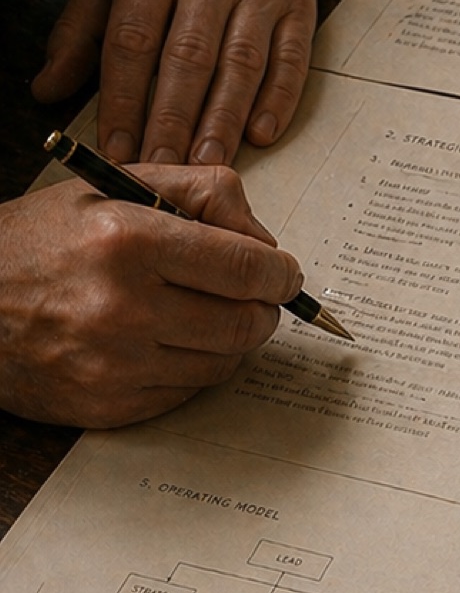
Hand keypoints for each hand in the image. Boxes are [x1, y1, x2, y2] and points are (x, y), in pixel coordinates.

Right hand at [0, 166, 304, 427]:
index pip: (246, 267)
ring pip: (224, 363)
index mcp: (127, 240)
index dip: (281, 273)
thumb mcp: (112, 186)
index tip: (285, 273)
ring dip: (231, 340)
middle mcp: (121, 306)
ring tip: (204, 315)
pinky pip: (188, 393)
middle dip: (263, 308)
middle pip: (246, 322)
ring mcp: (114, 364)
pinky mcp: (108, 406)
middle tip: (254, 297)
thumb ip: (199, 194)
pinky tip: (167, 343)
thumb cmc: (41, 241)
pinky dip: (192, 368)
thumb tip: (265, 242)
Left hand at [31, 0, 315, 168]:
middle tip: (161, 172)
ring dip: (223, 121)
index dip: (125, 102)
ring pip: (242, 64)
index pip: (134, 41)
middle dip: (173, 122)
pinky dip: (278, 100)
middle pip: (190, 59)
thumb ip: (80, 29)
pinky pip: (292, 59)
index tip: (117, 149)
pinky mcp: (299, 2)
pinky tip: (261, 134)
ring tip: (206, 164)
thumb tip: (47, 89)